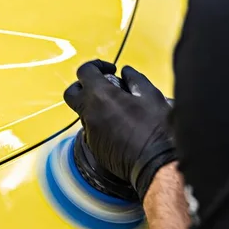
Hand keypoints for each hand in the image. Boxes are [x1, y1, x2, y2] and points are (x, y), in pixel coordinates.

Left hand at [63, 59, 175, 200]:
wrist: (156, 163)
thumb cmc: (156, 128)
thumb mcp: (150, 95)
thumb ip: (134, 79)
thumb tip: (126, 73)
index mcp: (101, 96)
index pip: (84, 72)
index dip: (97, 66)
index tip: (111, 70)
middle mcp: (89, 113)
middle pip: (72, 93)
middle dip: (83, 86)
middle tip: (103, 87)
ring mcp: (90, 133)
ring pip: (83, 113)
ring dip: (95, 106)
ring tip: (119, 109)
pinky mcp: (94, 148)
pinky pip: (92, 130)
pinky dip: (101, 123)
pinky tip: (121, 126)